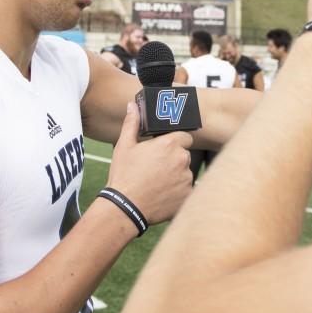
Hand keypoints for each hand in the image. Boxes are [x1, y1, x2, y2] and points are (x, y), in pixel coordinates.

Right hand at [107, 103, 193, 223]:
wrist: (125, 206)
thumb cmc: (124, 175)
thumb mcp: (124, 146)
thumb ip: (131, 123)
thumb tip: (132, 106)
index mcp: (170, 144)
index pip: (185, 137)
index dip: (175, 143)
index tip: (164, 151)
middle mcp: (182, 159)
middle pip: (185, 155)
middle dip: (174, 160)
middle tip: (156, 169)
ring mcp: (187, 179)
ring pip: (186, 173)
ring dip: (176, 176)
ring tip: (157, 183)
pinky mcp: (187, 195)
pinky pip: (186, 190)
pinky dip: (177, 192)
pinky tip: (162, 195)